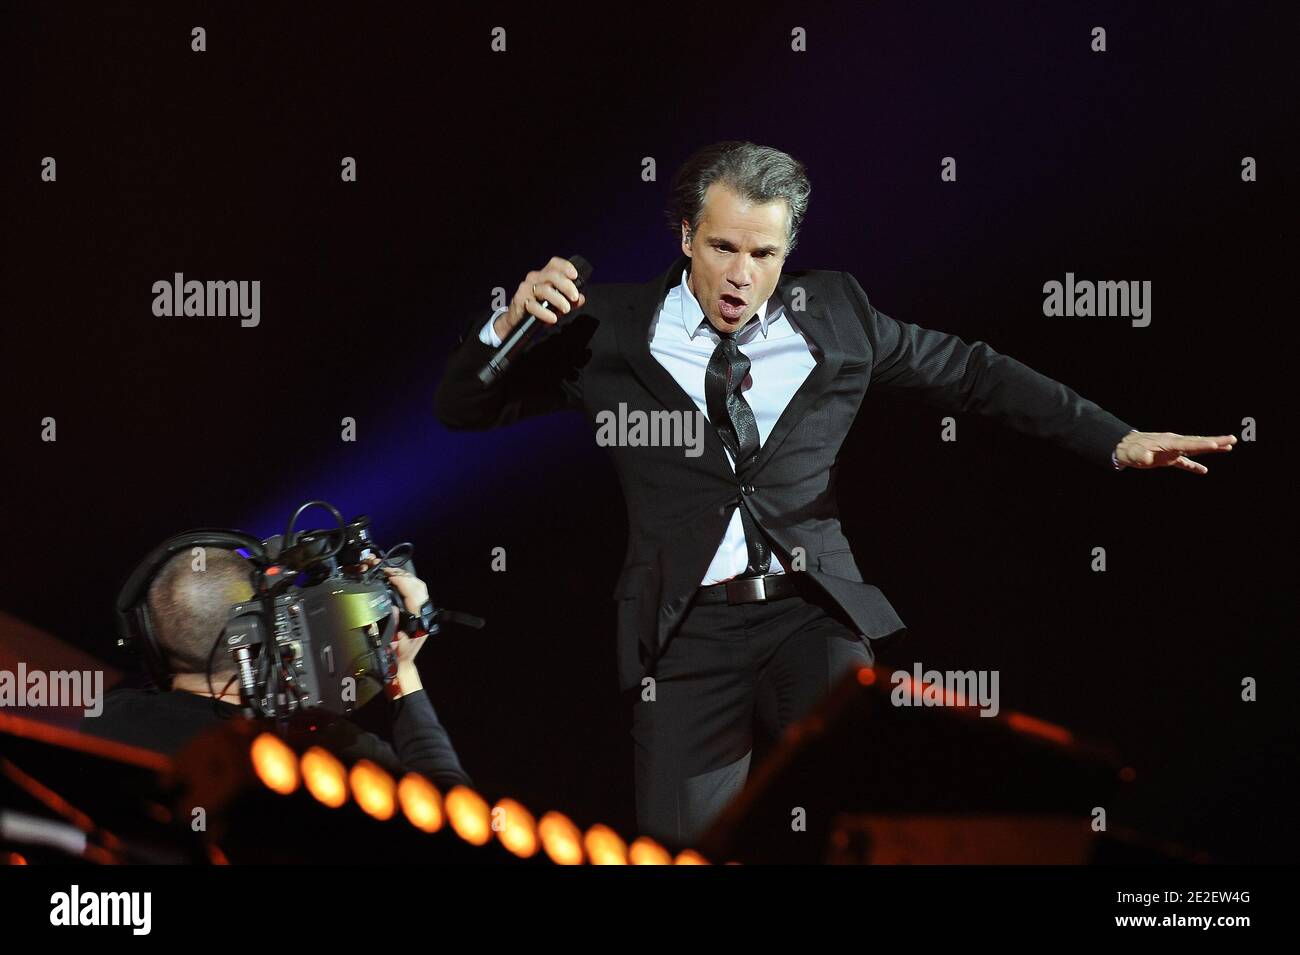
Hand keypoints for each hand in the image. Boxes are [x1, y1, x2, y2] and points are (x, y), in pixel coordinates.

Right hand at [360, 557, 429, 696]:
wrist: (402, 665)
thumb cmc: (396, 656)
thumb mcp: (392, 643)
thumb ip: (393, 625)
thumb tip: (393, 608)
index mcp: (419, 621)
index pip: (414, 594)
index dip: (403, 582)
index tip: (390, 575)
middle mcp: (424, 615)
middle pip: (419, 587)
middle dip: (403, 576)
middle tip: (387, 571)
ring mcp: (423, 613)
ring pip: (419, 588)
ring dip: (405, 578)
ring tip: (390, 573)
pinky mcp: (419, 613)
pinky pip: (416, 593)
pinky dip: (407, 584)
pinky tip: (396, 581)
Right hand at [493, 256, 585, 339]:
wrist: (516, 318)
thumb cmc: (538, 306)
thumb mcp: (556, 302)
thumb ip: (569, 300)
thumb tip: (582, 299)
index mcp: (544, 275)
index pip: (554, 264)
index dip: (565, 267)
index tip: (575, 276)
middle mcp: (534, 278)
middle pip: (551, 275)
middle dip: (566, 285)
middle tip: (575, 297)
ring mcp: (526, 289)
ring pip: (544, 290)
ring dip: (558, 300)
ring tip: (566, 309)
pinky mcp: (521, 301)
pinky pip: (533, 306)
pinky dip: (545, 313)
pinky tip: (553, 318)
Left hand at [1114, 431, 1236, 473]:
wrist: (1122, 447)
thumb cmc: (1128, 450)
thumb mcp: (1133, 453)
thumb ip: (1141, 455)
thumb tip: (1146, 458)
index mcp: (1169, 442)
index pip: (1190, 443)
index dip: (1204, 444)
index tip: (1218, 443)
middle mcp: (1174, 443)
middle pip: (1198, 442)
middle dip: (1215, 441)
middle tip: (1232, 440)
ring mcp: (1172, 450)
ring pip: (1195, 448)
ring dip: (1211, 448)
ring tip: (1228, 447)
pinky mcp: (1168, 457)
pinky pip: (1184, 461)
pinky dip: (1193, 465)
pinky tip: (1203, 471)